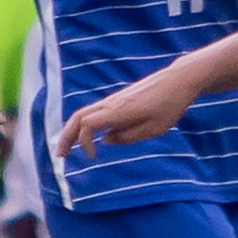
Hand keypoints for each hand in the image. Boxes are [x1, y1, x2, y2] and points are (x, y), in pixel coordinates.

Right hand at [57, 63, 199, 156]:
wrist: (178, 80)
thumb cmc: (169, 105)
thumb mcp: (153, 129)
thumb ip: (128, 137)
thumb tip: (106, 141)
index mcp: (118, 111)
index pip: (87, 125)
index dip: (84, 142)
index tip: (92, 156)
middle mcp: (111, 103)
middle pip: (78, 117)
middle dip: (66, 136)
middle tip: (60, 155)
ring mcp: (113, 100)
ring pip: (84, 113)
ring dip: (72, 130)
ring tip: (67, 147)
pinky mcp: (118, 99)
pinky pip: (94, 111)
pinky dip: (84, 123)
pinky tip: (86, 135)